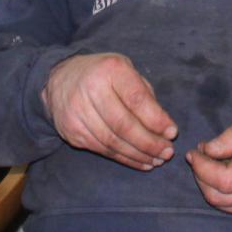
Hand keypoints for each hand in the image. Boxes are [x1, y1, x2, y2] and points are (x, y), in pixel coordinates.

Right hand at [41, 53, 177, 169]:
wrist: (59, 80)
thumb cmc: (103, 75)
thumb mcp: (126, 72)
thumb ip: (146, 96)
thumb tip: (165, 129)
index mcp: (110, 70)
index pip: (136, 99)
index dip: (156, 119)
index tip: (172, 133)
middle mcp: (91, 90)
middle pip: (124, 125)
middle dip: (150, 143)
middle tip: (167, 153)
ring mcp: (78, 113)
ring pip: (113, 142)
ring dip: (139, 155)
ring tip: (157, 160)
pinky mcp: (72, 132)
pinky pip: (103, 150)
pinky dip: (124, 159)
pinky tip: (140, 161)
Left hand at [186, 111, 231, 216]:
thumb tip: (208, 149)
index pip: (222, 180)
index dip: (202, 167)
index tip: (196, 151)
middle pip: (218, 197)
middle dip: (200, 177)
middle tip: (200, 156)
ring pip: (224, 206)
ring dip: (209, 186)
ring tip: (212, 163)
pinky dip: (223, 193)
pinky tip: (227, 174)